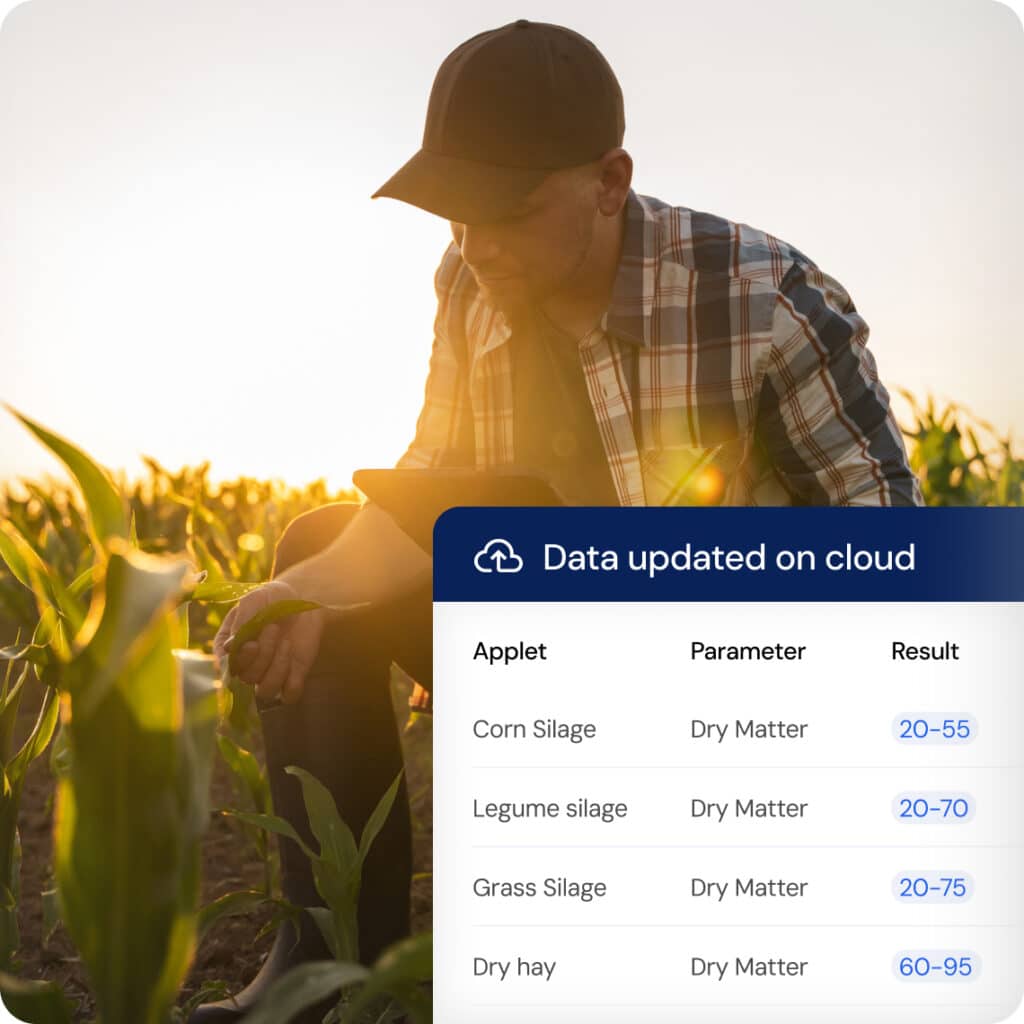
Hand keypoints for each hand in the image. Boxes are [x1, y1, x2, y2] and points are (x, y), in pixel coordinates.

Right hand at [213, 579, 325, 704]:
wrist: (303, 600)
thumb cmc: (273, 598)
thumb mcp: (255, 600)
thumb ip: (242, 621)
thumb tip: (228, 649)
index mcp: (230, 647)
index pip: (226, 667)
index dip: (240, 660)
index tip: (252, 644)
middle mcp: (246, 665)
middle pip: (247, 678)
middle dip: (263, 655)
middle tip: (274, 629)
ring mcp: (268, 674)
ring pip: (265, 691)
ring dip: (277, 669)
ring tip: (286, 643)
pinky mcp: (291, 678)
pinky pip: (289, 696)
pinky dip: (293, 684)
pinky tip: (296, 663)